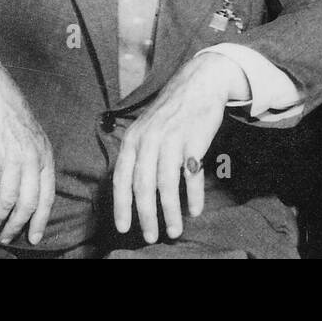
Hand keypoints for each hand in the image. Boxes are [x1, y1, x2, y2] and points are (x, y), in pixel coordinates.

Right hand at [0, 65, 55, 244]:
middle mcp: (33, 159)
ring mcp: (13, 158)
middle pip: (28, 204)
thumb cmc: (11, 117)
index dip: (40, 220)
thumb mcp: (34, 139)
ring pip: (7, 201)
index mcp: (45, 156)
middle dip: (16, 226)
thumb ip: (35, 162)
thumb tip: (30, 191)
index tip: (34, 238)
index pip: (47, 196)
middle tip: (5, 238)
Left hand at [111, 53, 245, 242]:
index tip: (123, 227)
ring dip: (170, 213)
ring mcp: (172, 140)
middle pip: (143, 187)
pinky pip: (192, 176)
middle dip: (146, 216)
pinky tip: (195, 210)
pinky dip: (193, 196)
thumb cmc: (171, 112)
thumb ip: (136, 156)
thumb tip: (130, 192)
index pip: (122, 179)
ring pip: (166, 185)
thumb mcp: (145, 128)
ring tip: (174, 231)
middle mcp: (149, 140)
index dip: (121, 206)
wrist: (199, 83)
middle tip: (151, 237)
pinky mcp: (195, 141)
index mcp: (133, 139)